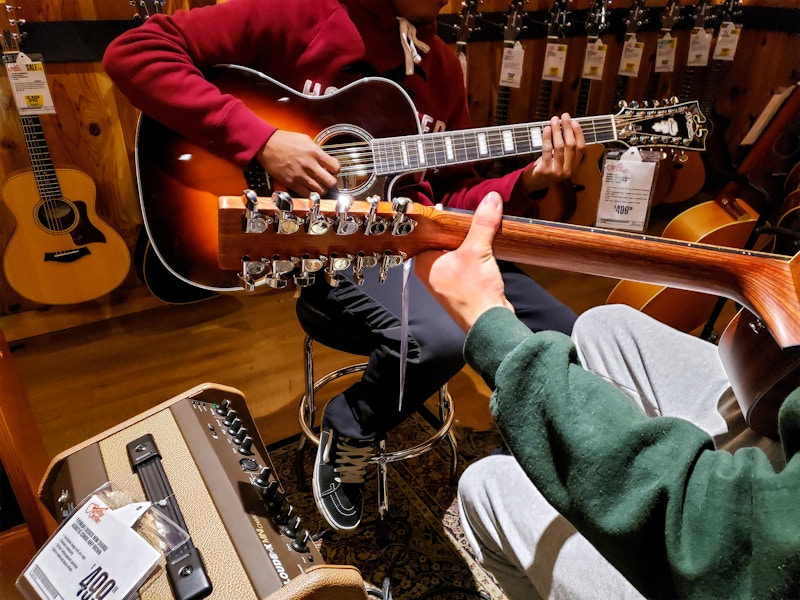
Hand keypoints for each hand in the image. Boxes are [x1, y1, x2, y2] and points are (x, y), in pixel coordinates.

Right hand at [257, 130, 339, 196]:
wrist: (267, 145)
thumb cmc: (285, 141)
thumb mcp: (306, 140)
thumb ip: (318, 151)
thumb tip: (326, 160)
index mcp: (315, 153)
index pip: (336, 167)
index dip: (336, 170)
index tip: (333, 170)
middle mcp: (309, 165)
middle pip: (330, 182)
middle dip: (331, 182)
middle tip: (328, 180)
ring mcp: (300, 176)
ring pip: (320, 191)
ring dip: (322, 189)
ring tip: (318, 185)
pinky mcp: (292, 183)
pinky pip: (307, 194)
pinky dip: (311, 194)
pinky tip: (309, 188)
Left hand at [415, 192, 512, 331]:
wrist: (489, 322)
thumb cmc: (475, 292)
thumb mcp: (478, 251)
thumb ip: (483, 223)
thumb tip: (491, 199)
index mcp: (424, 263)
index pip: (427, 233)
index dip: (441, 220)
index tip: (452, 208)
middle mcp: (431, 272)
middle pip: (443, 241)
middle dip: (458, 230)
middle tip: (470, 216)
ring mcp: (446, 280)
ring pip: (456, 252)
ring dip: (468, 243)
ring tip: (480, 229)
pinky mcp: (461, 286)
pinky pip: (465, 263)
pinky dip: (474, 255)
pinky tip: (484, 248)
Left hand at [522, 113, 584, 193]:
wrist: (534, 184)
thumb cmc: (547, 169)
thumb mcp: (560, 161)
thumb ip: (565, 149)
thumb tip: (566, 127)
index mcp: (574, 167)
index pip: (581, 148)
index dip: (579, 134)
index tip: (575, 122)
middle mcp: (568, 170)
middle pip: (571, 145)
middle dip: (568, 128)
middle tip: (565, 117)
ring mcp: (557, 171)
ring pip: (560, 146)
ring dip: (557, 131)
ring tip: (554, 120)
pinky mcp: (546, 170)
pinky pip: (547, 150)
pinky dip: (547, 138)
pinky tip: (547, 129)